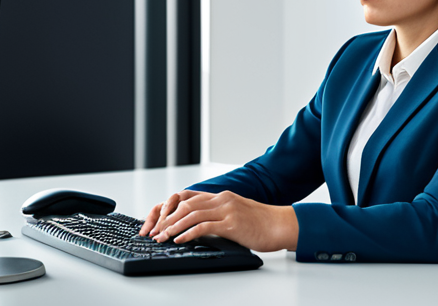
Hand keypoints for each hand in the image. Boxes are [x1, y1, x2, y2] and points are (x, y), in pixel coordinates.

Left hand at [139, 190, 298, 251]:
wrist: (280, 225)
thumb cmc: (262, 223)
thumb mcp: (238, 213)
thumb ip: (220, 215)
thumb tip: (202, 225)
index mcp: (223, 197)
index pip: (190, 198)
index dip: (172, 209)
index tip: (161, 221)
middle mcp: (223, 200)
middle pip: (187, 205)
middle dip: (168, 219)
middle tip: (156, 231)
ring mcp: (227, 210)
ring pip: (192, 214)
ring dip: (174, 227)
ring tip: (163, 237)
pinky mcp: (232, 223)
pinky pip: (204, 226)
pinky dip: (188, 233)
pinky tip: (180, 240)